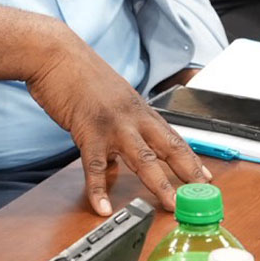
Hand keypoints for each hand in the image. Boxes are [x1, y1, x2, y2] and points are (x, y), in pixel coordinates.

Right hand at [25, 37, 210, 216]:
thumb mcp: (107, 98)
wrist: (54, 53)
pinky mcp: (87, 130)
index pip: (171, 136)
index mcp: (137, 107)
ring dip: (158, 183)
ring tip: (169, 205)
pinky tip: (102, 207)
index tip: (205, 175)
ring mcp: (112, 124)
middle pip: (167, 147)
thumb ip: (114, 127)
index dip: (190, 157)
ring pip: (142, 158)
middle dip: (187, 171)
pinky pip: (94, 165)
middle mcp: (132, 116)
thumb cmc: (77, 71)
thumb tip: (111, 158)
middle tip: (201, 194)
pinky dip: (98, 189)